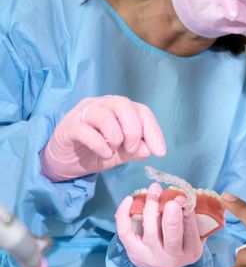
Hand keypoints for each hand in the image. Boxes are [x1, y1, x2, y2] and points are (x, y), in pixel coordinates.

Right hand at [41, 95, 165, 180]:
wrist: (63, 161)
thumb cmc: (94, 151)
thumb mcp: (121, 153)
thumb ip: (135, 150)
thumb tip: (149, 149)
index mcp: (117, 109)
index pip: (141, 111)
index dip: (153, 130)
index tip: (160, 152)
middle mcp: (101, 105)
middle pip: (123, 105)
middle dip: (133, 130)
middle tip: (131, 149)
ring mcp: (83, 114)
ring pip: (105, 115)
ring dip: (115, 137)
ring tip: (113, 150)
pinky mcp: (68, 127)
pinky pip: (86, 130)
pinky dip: (100, 144)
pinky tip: (103, 153)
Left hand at [115, 183, 203, 266]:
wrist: (161, 262)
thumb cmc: (180, 241)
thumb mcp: (191, 232)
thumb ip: (188, 216)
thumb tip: (180, 198)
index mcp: (191, 252)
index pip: (191, 232)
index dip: (187, 215)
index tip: (182, 199)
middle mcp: (172, 258)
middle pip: (172, 237)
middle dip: (172, 219)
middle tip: (171, 202)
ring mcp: (151, 256)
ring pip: (150, 230)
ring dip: (152, 207)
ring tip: (154, 189)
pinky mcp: (133, 251)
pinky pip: (125, 232)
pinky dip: (124, 214)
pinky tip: (129, 199)